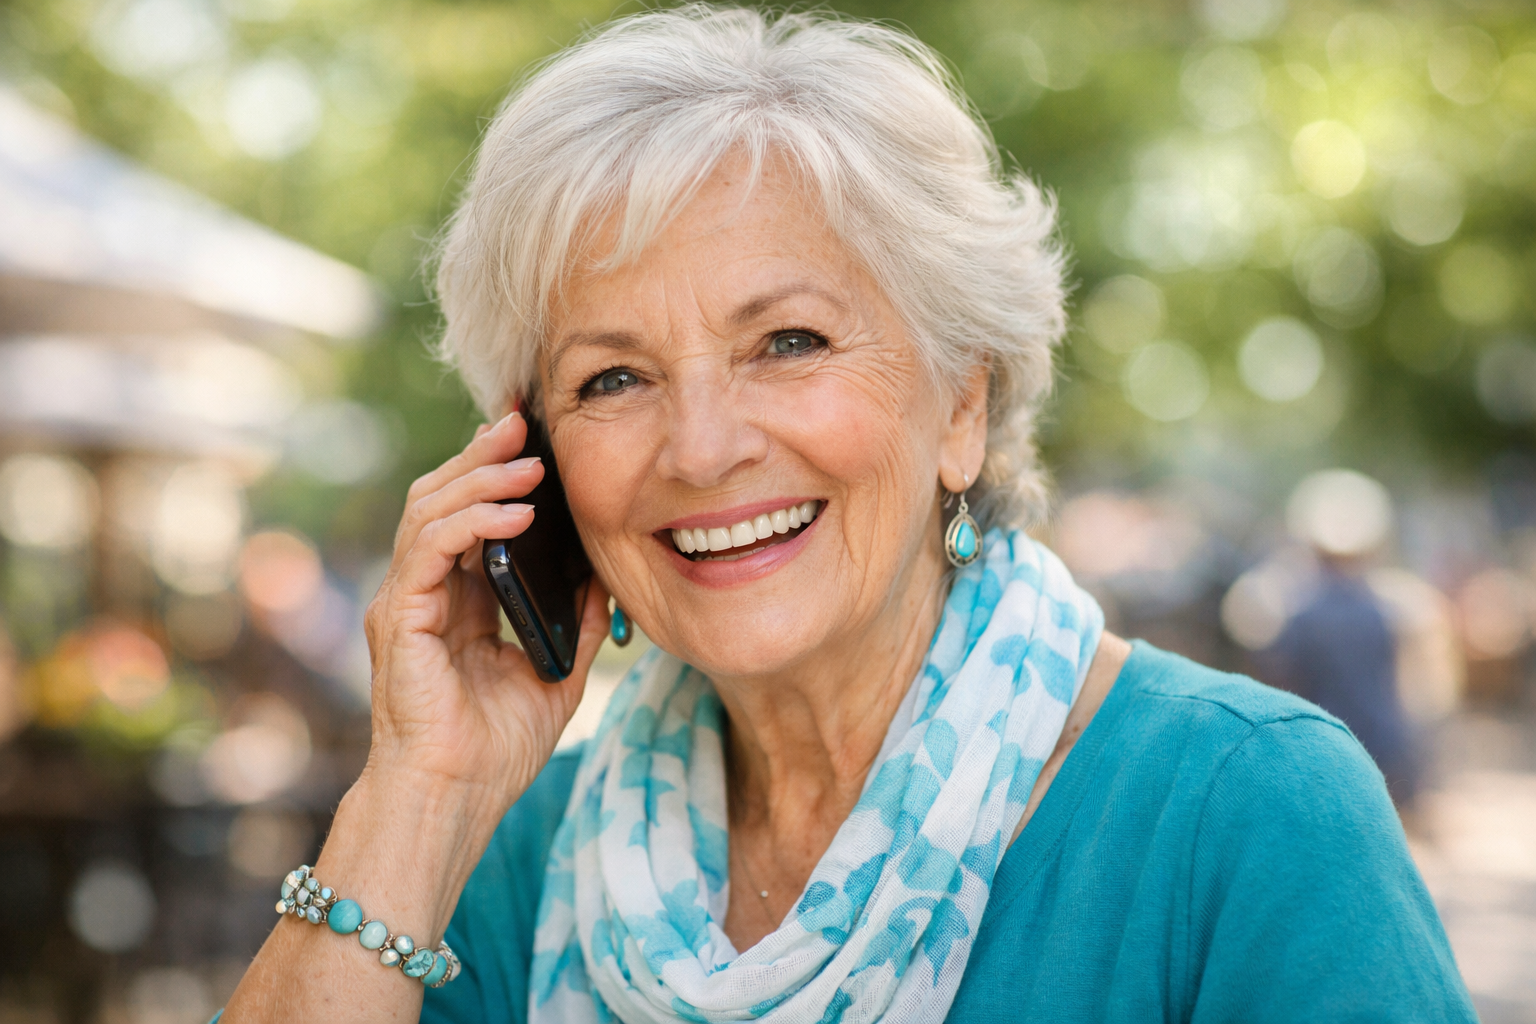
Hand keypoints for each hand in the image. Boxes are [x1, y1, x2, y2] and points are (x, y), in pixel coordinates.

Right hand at [361, 411, 609, 805]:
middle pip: (442, 497)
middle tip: (524, 422)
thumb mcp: (556, 671)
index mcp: (457, 600)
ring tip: (528, 462)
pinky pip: (427, 550)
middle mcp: (424, 592)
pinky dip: (469, 523)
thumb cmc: (495, 750)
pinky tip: (513, 515)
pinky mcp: (398, 619)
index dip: (495, 472)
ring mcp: (405, 602)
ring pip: (428, 509)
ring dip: (480, 479)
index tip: (534, 437)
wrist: (455, 800)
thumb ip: (576, 621)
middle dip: (484, 455)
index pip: (468, 514)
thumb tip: (608, 572)